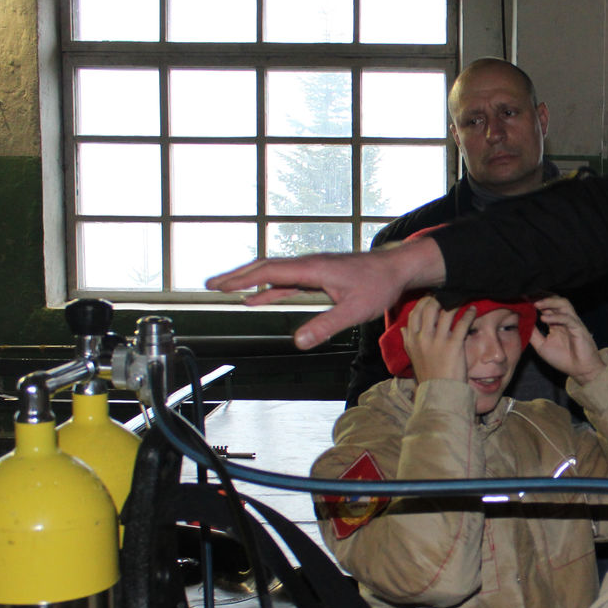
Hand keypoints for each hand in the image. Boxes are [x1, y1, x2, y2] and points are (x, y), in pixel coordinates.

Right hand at [205, 237, 446, 349]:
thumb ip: (326, 325)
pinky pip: (287, 282)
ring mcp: (313, 270)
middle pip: (265, 268)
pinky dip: (268, 289)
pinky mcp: (318, 276)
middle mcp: (309, 265)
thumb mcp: (354, 310)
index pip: (270, 272)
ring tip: (225, 290)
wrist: (397, 268)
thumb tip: (298, 341)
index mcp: (312, 269)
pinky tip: (257, 299)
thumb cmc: (379, 285)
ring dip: (249, 281)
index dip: (242, 279)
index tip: (220, 285)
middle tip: (210, 285)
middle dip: (237, 276)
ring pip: (274, 274)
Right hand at [403, 297, 472, 383]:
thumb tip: (403, 328)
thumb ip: (408, 341)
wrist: (439, 393)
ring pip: (445, 312)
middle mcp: (423, 338)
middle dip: (439, 298)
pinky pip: (462, 323)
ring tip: (462, 298)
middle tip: (448, 293)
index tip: (431, 296)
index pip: (415, 314)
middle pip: (429, 308)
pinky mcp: (453, 345)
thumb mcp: (413, 358)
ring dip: (455, 303)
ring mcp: (438, 341)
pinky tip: (473, 310)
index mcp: (412, 340)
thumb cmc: (429, 376)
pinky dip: (468, 314)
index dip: (424, 302)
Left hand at [529, 296, 605, 384]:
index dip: (537, 300)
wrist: (580, 371)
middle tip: (529, 297)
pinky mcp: (579, 329)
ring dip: (550, 302)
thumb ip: (533, 334)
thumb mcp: (542, 346)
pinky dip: (556, 317)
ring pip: (564, 304)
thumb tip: (523, 322)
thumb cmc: (563, 359)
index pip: (548, 305)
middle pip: (556, 300)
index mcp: (557, 322)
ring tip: (537, 304)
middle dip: (543, 296)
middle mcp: (565, 320)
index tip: (524, 298)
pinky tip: (544, 318)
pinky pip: (568, 318)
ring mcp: (573, 323)